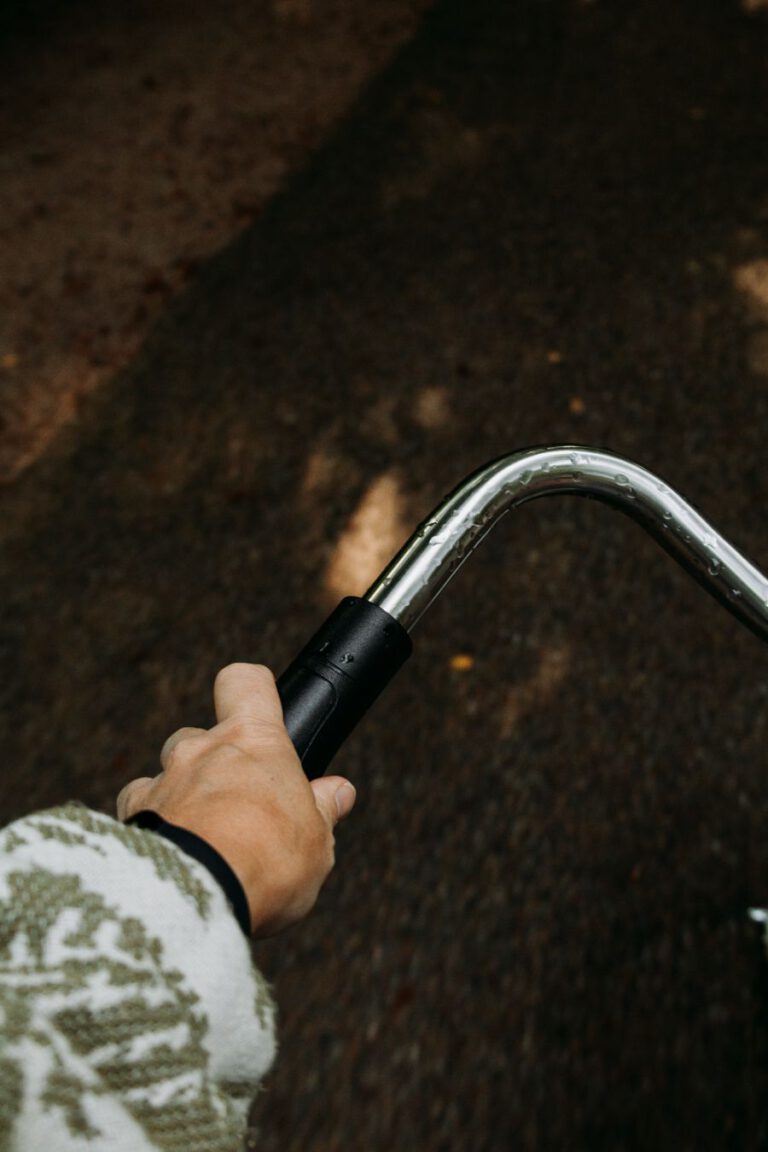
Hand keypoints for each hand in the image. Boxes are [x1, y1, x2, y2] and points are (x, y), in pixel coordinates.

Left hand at [116, 663, 355, 935]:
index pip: (245, 682)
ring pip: (166, 775)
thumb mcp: (315, 840)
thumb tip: (339, 793)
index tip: (260, 709)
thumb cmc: (265, 861)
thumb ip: (321, 811)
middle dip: (213, 762)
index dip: (251, 691)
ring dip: (180, 797)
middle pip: (200, 734)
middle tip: (237, 804)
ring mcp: (161, 781)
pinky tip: (171, 860)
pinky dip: (153, 830)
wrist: (194, 900)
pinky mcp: (129, 818)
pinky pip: (138, 813)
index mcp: (253, 740)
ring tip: (202, 842)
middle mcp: (200, 749)